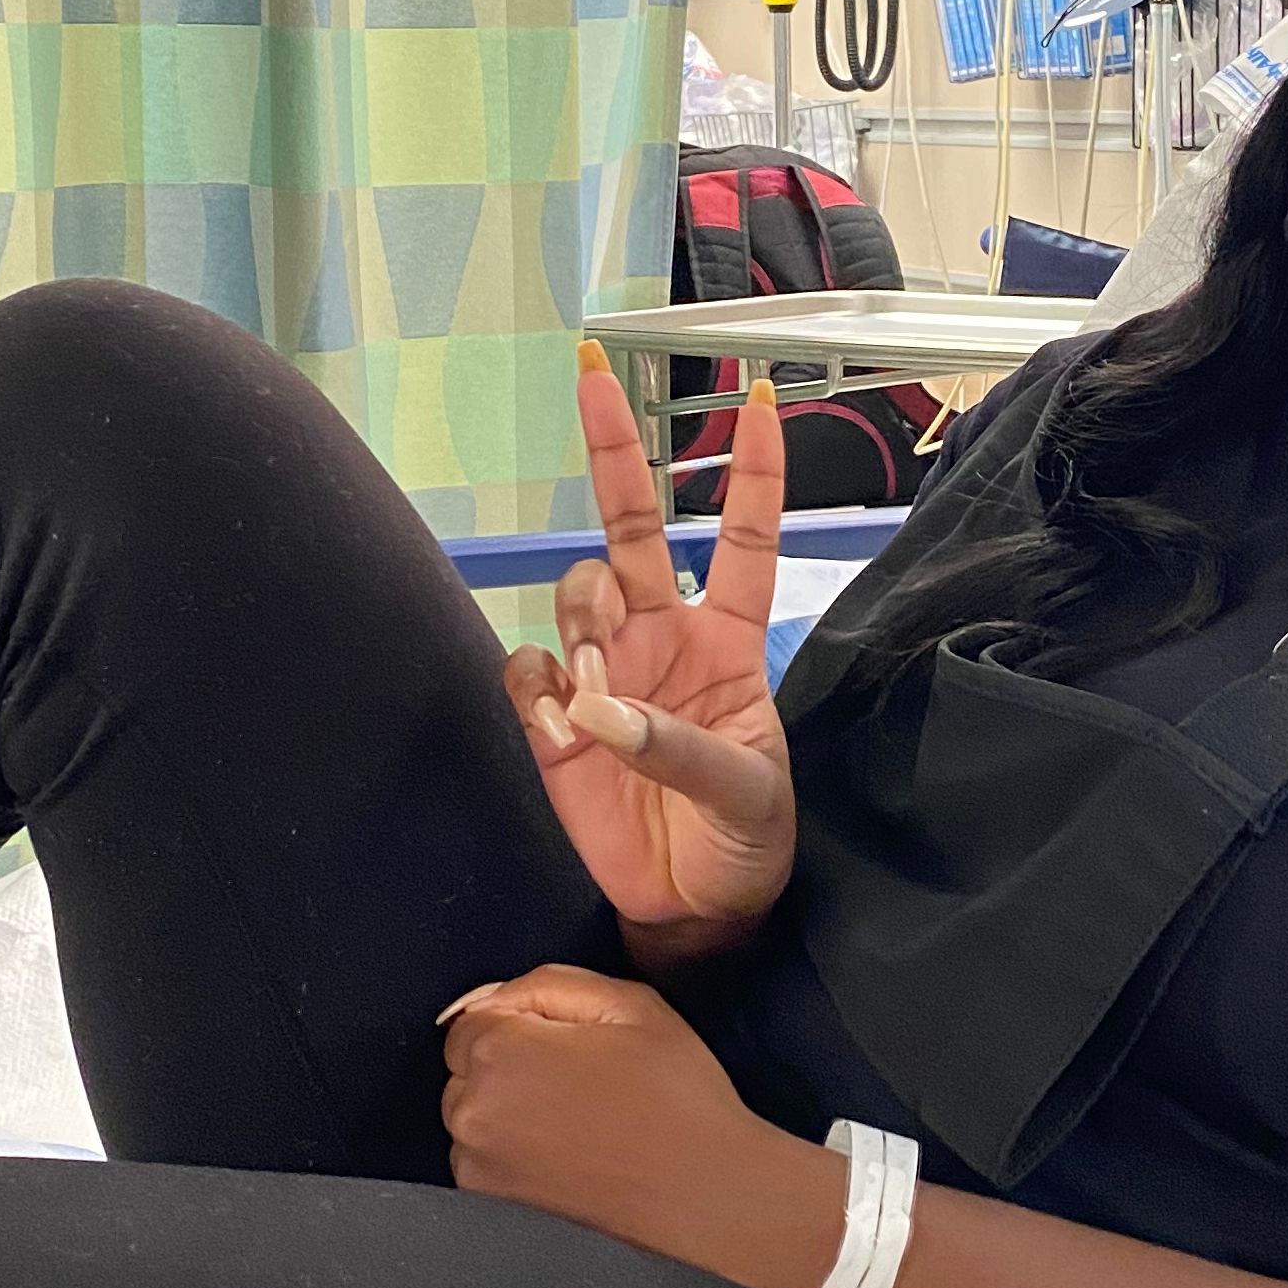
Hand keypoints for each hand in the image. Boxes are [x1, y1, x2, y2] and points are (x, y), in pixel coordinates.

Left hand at [441, 966, 840, 1287]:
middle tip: (582, 1074)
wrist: (703, 1190)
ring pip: (474, 1107)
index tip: (571, 1037)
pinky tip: (568, 1146)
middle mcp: (474, 1110)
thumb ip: (549, 983)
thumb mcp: (628, 1003)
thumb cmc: (676, 1099)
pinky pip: (482, 1151)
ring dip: (510, 1102)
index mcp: (500, 1051)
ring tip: (580, 1114)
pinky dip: (512, 1144)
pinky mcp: (491, 1199)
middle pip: (467, 1062)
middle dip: (513, 1058)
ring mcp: (478, 1162)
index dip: (526, 1019)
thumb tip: (498, 996)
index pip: (474, 1014)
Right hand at [502, 345, 796, 947]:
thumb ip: (679, 747)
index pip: (742, 536)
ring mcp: (604, 669)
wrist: (690, 912)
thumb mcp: (745, 795)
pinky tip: (559, 726)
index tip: (763, 396)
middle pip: (630, 521)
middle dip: (613, 445)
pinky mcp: (553, 716)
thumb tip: (603, 709)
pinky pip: (524, 664)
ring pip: (575, 588)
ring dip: (581, 622)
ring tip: (595, 694)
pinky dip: (534, 683)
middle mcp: (661, 635)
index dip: (751, 470)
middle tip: (592, 375)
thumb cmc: (741, 844)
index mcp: (727, 640)